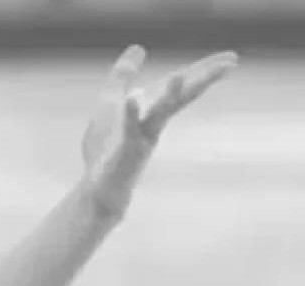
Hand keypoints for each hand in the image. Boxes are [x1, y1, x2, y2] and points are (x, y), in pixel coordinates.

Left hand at [80, 45, 237, 219]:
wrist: (99, 192)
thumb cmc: (107, 151)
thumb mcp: (111, 104)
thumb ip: (123, 76)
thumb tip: (138, 48)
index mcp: (152, 114)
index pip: (180, 89)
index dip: (203, 73)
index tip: (231, 59)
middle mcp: (151, 127)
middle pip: (180, 99)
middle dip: (202, 81)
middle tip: (231, 63)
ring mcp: (139, 142)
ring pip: (158, 116)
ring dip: (169, 97)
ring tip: (180, 76)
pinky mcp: (123, 156)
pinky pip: (128, 134)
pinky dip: (130, 114)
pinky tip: (132, 97)